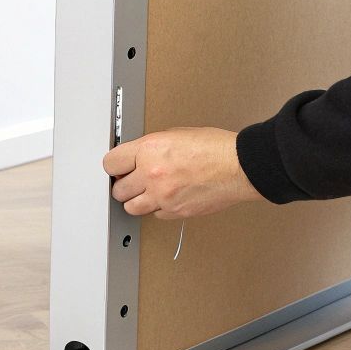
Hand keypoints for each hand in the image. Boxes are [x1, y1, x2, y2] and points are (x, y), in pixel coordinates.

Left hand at [102, 127, 262, 219]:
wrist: (239, 166)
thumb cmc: (215, 148)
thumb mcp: (176, 135)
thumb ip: (152, 148)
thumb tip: (138, 157)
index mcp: (149, 150)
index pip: (111, 163)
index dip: (114, 166)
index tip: (117, 167)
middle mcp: (152, 174)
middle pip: (118, 190)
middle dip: (124, 185)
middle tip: (132, 181)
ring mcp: (163, 196)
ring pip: (131, 208)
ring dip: (136, 200)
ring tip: (146, 192)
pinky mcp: (175, 212)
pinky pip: (155, 215)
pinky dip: (158, 208)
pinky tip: (167, 198)